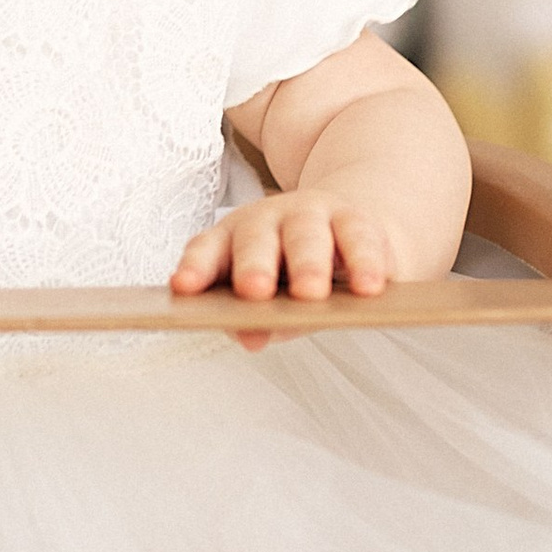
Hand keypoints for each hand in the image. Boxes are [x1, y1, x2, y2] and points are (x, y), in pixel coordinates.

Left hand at [171, 193, 400, 347]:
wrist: (348, 236)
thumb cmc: (293, 275)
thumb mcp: (268, 302)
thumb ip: (255, 320)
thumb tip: (251, 338)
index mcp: (231, 240)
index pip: (206, 251)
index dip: (195, 268)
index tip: (184, 288)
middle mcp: (267, 221)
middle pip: (255, 239)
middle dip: (253, 265)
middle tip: (253, 292)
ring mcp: (311, 214)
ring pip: (307, 235)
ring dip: (308, 264)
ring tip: (310, 294)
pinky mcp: (355, 219)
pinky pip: (359, 238)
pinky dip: (364, 263)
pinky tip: (368, 287)